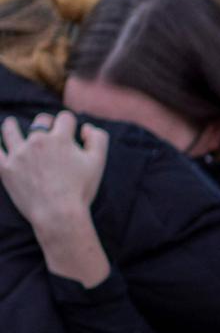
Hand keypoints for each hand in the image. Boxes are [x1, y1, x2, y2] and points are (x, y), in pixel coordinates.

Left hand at [0, 112, 107, 228]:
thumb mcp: (98, 162)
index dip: (69, 122)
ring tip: (10, 123)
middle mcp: (38, 141)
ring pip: (11, 130)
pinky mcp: (6, 169)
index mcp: (61, 138)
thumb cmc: (80, 189)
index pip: (65, 118)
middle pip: (40, 122)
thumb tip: (85, 128)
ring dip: (11, 125)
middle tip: (45, 129)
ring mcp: (19, 154)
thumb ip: (98, 138)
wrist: (58, 213)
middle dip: (45, 123)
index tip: (69, 128)